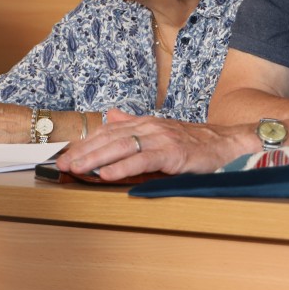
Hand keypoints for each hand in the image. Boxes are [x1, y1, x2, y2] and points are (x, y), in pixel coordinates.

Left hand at [57, 109, 254, 181]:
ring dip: (95, 159)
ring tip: (76, 169)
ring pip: (120, 147)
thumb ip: (133, 123)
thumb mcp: (160, 130)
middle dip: (83, 152)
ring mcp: (160, 139)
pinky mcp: (172, 153)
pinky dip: (121, 167)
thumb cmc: (193, 141)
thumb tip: (110, 115)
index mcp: (144, 123)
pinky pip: (141, 160)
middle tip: (62, 165)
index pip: (107, 132)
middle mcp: (149, 127)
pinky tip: (105, 175)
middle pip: (109, 139)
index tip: (65, 156)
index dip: (85, 143)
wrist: (226, 144)